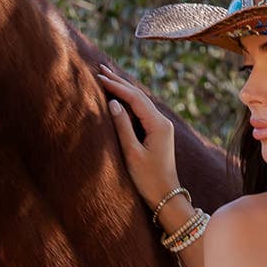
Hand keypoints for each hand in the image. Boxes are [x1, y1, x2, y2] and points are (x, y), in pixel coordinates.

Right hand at [96, 61, 185, 222]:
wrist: (167, 198)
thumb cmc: (149, 180)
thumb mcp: (132, 154)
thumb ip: (123, 127)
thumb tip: (114, 103)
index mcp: (158, 125)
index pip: (135, 98)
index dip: (117, 87)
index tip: (99, 77)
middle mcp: (163, 122)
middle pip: (139, 95)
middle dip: (120, 82)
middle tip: (101, 68)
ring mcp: (161, 127)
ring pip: (140, 102)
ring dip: (124, 89)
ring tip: (107, 76)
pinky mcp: (158, 133)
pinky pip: (142, 111)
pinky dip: (129, 101)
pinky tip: (120, 96)